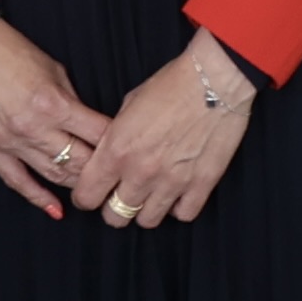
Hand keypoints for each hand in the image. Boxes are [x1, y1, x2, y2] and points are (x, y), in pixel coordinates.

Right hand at [0, 0, 116, 219]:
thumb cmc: (9, 50)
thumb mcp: (54, 70)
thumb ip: (73, 102)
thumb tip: (90, 125)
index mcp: (54, 105)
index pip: (98, 135)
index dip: (117, 144)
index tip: (130, 149)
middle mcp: (33, 129)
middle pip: (79, 162)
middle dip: (101, 170)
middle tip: (117, 176)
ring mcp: (9, 142)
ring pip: (53, 175)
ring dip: (76, 184)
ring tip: (94, 189)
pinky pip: (17, 181)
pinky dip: (39, 198)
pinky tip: (56, 210)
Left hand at [69, 34, 257, 231]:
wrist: (214, 79)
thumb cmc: (172, 84)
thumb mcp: (128, 105)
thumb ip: (116, 136)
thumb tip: (112, 152)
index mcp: (117, 151)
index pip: (86, 197)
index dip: (86, 196)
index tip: (93, 192)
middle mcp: (141, 172)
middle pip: (115, 217)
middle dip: (114, 208)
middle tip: (122, 195)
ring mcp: (172, 181)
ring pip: (147, 221)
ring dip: (146, 209)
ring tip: (152, 193)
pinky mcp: (202, 183)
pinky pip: (183, 215)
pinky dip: (178, 207)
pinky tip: (178, 192)